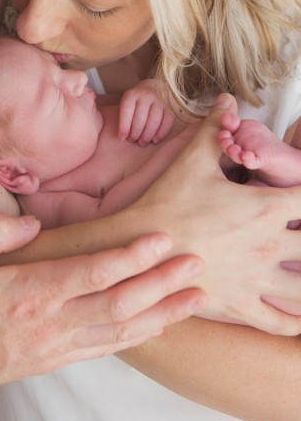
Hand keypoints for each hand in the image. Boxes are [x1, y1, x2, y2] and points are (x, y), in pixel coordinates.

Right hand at [0, 213, 205, 412]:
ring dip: (163, 312)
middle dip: (162, 282)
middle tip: (195, 261)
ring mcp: (55, 346)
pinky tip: (159, 323)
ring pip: (122, 330)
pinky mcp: (55, 361)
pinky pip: (107, 349)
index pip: (92, 273)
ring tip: (195, 295)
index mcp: (26, 293)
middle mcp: (49, 322)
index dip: (132, 256)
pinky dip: (139, 336)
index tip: (161, 239)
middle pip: (120, 303)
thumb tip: (31, 224)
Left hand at [119, 79, 176, 144]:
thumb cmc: (137, 100)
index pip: (126, 111)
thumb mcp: (127, 102)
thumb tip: (122, 135)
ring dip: (147, 135)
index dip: (124, 126)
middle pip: (141, 118)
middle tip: (133, 140)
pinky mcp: (171, 107)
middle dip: (136, 133)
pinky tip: (155, 140)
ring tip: (142, 143)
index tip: (122, 137)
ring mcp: (160, 100)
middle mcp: (146, 96)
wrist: (156, 87)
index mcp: (132, 94)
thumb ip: (124, 115)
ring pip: (154, 121)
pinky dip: (161, 133)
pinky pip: (167, 122)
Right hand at [130, 93, 300, 330]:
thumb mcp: (191, 160)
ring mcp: (256, 278)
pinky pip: (280, 320)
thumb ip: (214, 129)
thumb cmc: (165, 201)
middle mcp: (269, 244)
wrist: (135, 244)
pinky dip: (296, 321)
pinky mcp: (239, 304)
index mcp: (265, 208)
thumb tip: (227, 99)